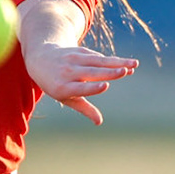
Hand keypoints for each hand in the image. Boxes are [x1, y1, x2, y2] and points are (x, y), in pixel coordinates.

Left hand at [22, 42, 138, 125]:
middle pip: (92, 72)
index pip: (80, 88)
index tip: (105, 85)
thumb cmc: (56, 84)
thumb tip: (99, 122)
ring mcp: (73, 59)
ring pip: (98, 61)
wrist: (41, 59)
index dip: (92, 88)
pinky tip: (124, 63)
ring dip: (117, 62)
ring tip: (134, 65)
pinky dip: (111, 60)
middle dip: (110, 72)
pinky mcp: (79, 50)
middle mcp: (68, 72)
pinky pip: (97, 56)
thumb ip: (83, 108)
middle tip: (126, 72)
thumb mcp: (65, 98)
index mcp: (62, 87)